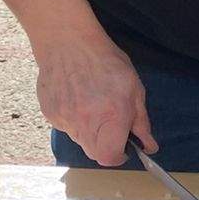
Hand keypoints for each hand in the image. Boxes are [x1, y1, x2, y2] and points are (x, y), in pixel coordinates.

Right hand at [33, 25, 152, 165]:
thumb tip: (149, 145)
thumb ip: (141, 122)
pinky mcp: (49, 113)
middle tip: (112, 125)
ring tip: (94, 104)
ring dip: (91, 132)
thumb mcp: (135, 89)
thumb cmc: (105, 61)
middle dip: (106, 145)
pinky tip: (78, 99)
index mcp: (111, 116)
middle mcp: (84, 121)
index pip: (109, 157)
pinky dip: (75, 120)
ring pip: (80, 140)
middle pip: (94, 152)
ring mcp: (63, 118)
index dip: (118, 157)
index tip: (124, 149)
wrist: (67, 42)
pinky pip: (66, 127)